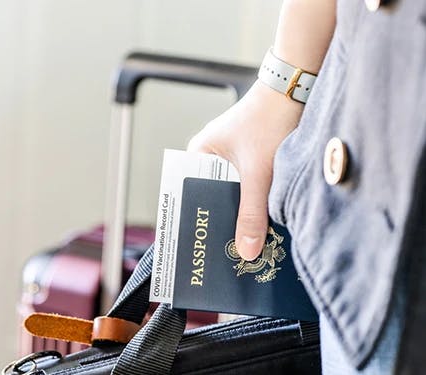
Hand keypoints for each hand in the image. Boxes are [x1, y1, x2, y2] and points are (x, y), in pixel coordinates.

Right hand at [187, 80, 302, 259]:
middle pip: (212, 198)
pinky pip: (247, 188)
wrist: (297, 90)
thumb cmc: (269, 120)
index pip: (189, 195)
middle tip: (226, 254)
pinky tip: (261, 222)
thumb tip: (246, 252)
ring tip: (245, 243)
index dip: (195, 222)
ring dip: (240, 213)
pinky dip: (253, 203)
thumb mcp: (259, 173)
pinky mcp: (251, 158)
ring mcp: (231, 157)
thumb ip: (252, 213)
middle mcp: (211, 157)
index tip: (200, 248)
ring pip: (232, 195)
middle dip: (221, 222)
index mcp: (198, 155)